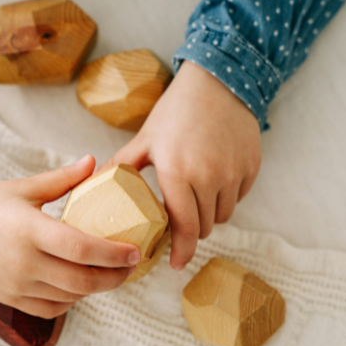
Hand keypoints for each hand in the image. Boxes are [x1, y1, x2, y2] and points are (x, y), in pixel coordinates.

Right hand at [0, 155, 140, 318]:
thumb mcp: (22, 187)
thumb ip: (62, 179)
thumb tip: (93, 162)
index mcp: (29, 230)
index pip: (81, 248)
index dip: (113, 253)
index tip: (135, 252)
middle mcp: (23, 262)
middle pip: (82, 280)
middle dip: (113, 276)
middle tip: (129, 266)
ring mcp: (15, 284)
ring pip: (69, 297)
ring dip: (94, 289)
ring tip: (107, 273)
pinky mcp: (8, 297)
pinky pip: (49, 308)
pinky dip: (70, 300)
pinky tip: (78, 286)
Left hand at [99, 61, 260, 269]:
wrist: (218, 82)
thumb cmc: (175, 110)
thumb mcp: (144, 138)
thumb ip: (121, 165)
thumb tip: (92, 184)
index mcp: (178, 172)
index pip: (183, 226)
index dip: (180, 250)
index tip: (174, 264)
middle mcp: (210, 177)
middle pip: (204, 226)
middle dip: (190, 231)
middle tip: (178, 224)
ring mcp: (235, 173)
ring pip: (224, 214)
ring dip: (209, 215)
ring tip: (195, 198)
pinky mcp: (252, 167)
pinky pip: (239, 196)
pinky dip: (226, 196)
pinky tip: (214, 179)